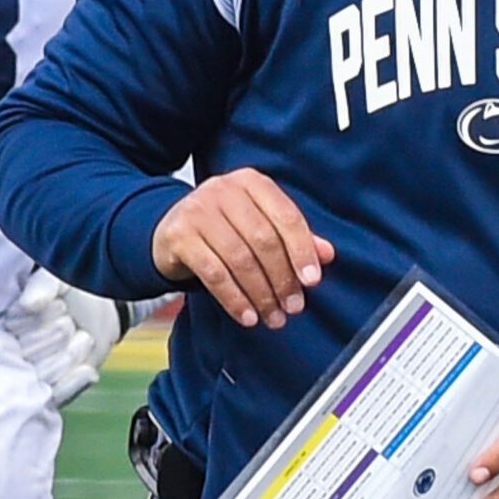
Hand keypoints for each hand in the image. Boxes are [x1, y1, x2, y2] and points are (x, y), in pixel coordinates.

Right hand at [5, 271, 123, 407]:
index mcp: (4, 323)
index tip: (60, 305)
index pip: (13, 327)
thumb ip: (43, 285)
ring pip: (43, 375)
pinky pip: (55, 396)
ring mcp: (28, 376)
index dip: (40, 319)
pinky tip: (88, 370)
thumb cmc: (72, 292)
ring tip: (83, 337)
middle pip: (28, 353)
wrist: (99, 311)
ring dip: (69, 355)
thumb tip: (28, 304)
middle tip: (70, 323)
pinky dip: (73, 383)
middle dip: (57, 334)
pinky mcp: (48, 394)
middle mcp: (9, 352)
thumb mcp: (58, 279)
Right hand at [151, 168, 334, 329]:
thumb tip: (327, 254)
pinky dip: (234, 299)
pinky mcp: (178, 235)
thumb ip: (293, 237)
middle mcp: (224, 189)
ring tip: (272, 317)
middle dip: (282, 278)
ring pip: (239, 258)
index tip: (312, 280)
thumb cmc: (224, 228)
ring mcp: (198, 210)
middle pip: (263, 239)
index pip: (285, 216)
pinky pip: (212, 273)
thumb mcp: (259, 224)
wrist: (170, 230)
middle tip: (293, 307)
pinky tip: (247, 316)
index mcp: (252, 182)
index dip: (302, 250)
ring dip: (260, 294)